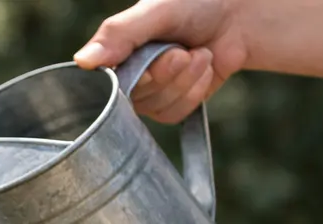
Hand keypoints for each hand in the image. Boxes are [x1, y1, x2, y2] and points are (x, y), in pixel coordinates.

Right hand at [74, 0, 249, 123]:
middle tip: (182, 52)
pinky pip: (175, 113)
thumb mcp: (154, 11)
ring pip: (157, 106)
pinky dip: (195, 91)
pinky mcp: (174, 103)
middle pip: (135, 97)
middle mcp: (129, 73)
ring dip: (185, 80)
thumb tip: (82, 62)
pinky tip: (204, 68)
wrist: (240, 14)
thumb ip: (118, 35)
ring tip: (199, 54)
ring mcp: (152, 91)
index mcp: (116, 50)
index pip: (105, 82)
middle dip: (165, 74)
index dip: (133, 78)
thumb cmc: (197, 3)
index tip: (152, 65)